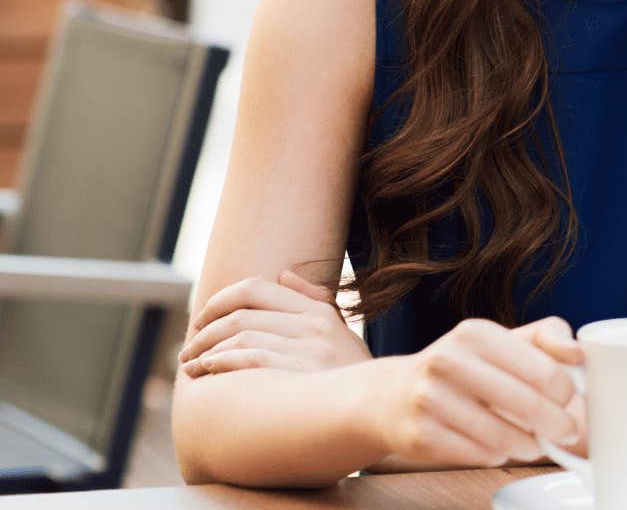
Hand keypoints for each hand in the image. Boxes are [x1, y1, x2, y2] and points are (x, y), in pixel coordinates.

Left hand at [179, 271, 370, 377]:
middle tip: (186, 350)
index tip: (201, 319)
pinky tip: (208, 373)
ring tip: (192, 366)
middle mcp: (313, 326)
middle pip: (239, 315)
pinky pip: (247, 359)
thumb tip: (284, 276)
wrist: (380, 410)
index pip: (256, 288)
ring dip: (205, 351)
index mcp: (318, 312)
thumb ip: (314, 302)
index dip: (219, 301)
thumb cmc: (352, 378)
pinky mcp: (298, 374)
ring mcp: (307, 349)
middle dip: (203, 332)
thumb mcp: (341, 334)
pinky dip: (220, 364)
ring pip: (239, 336)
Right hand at [361, 316, 581, 468]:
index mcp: (476, 333)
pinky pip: (478, 456)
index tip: (572, 400)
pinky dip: (497, 456)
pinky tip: (499, 448)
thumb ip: (547, 339)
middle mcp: (448, 361)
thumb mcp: (501, 341)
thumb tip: (581, 353)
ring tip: (533, 443)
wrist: (392, 396)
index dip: (567, 391)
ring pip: (503, 437)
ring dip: (528, 445)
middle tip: (568, 433)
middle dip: (557, 424)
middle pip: (527, 404)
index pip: (544, 369)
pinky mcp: (419, 436)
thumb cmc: (462, 367)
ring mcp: (428, 400)